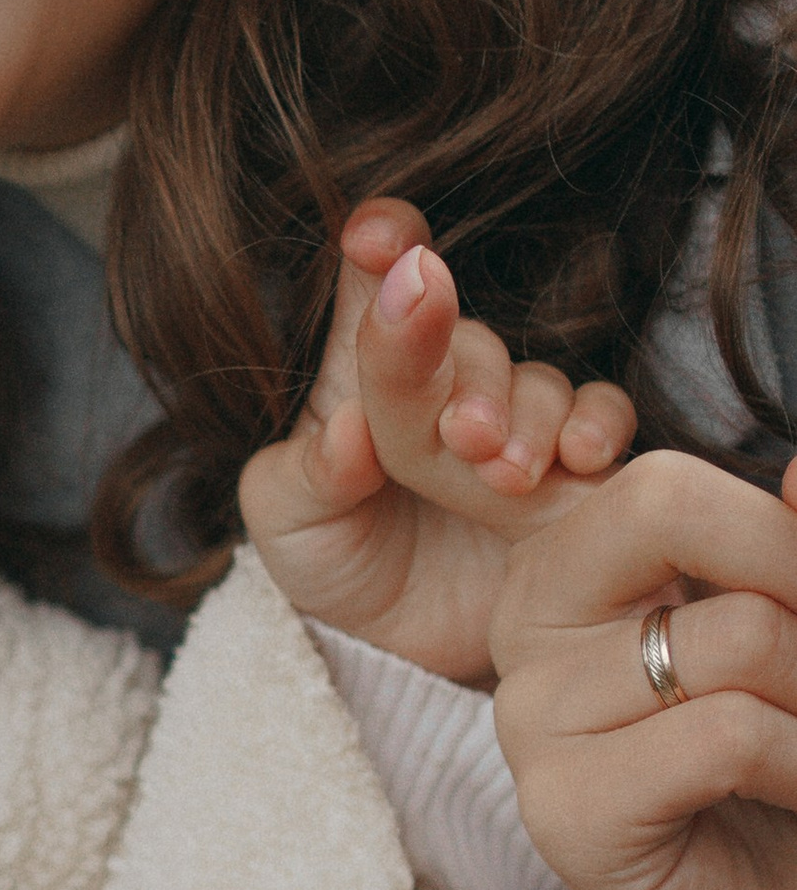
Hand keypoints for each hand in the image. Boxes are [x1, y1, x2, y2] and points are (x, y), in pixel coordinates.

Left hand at [240, 200, 633, 683]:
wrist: (396, 652)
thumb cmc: (331, 565)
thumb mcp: (287, 523)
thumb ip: (305, 472)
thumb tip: (348, 432)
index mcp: (365, 374)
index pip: (378, 280)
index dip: (385, 244)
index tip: (377, 237)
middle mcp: (445, 383)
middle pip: (465, 338)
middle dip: (465, 372)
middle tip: (463, 438)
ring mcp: (514, 422)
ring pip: (537, 379)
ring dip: (527, 414)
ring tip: (502, 472)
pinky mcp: (572, 473)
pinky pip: (601, 421)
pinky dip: (596, 428)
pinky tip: (578, 459)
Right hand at [491, 451, 796, 889]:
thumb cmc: (779, 789)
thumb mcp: (794, 643)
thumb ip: (787, 550)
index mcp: (569, 573)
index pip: (665, 481)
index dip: (775, 528)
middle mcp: (526, 629)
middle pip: (666, 508)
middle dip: (795, 574)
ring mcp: (532, 721)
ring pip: (737, 638)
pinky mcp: (566, 812)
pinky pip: (727, 735)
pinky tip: (794, 797)